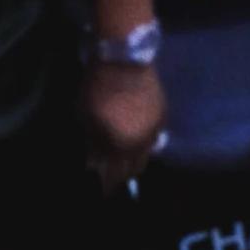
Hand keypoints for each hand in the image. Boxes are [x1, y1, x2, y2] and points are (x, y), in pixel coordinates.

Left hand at [80, 59, 166, 192]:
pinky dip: (144, 144)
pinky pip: (154, 139)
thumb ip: (92, 144)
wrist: (124, 59)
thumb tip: (94, 164)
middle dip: (121, 175)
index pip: (113, 176)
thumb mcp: (86, 118)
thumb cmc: (98, 88)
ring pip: (147, 155)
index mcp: (121, 146)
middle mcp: (142, 143)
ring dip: (134, 160)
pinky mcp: (163, 115)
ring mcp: (155, 129)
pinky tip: (134, 140)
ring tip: (123, 159)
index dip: (105, 185)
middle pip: (134, 170)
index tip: (99, 189)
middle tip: (110, 174)